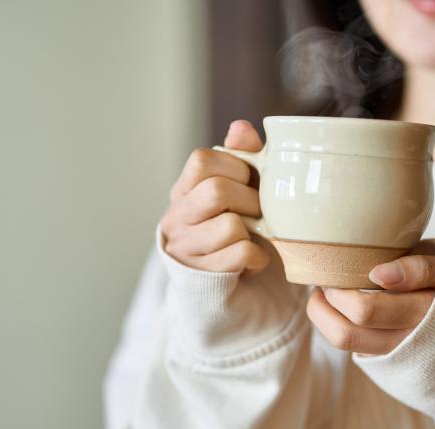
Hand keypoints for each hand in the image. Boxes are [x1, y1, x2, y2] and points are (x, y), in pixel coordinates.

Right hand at [160, 120, 269, 272]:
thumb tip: (241, 127)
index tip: (248, 182)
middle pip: (216, 191)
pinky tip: (254, 261)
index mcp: (183, 191)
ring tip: (254, 238)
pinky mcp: (202, 277)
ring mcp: (184, 249)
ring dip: (255, 232)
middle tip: (259, 213)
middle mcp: (176, 218)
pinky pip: (241, 254)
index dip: (235, 167)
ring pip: (230, 225)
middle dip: (250, 200)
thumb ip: (242, 158)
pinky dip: (258, 257)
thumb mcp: (243, 192)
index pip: (201, 160)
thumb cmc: (238, 234)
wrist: (232, 294)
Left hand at [306, 254, 434, 354]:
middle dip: (323, 305)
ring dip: (326, 318)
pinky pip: (357, 348)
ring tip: (329, 294)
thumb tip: (378, 274)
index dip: (338, 291)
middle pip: (346, 334)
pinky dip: (342, 326)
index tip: (338, 269)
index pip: (364, 311)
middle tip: (326, 281)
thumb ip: (418, 268)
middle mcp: (408, 345)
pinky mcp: (390, 366)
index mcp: (424, 317)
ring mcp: (398, 359)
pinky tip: (347, 309)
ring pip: (347, 346)